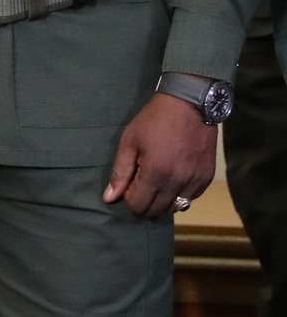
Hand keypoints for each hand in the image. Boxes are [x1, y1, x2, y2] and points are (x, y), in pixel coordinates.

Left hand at [104, 91, 214, 217]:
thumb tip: (109, 198)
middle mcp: (178, 182)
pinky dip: (179, 195)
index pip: (139, 205)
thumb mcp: (129, 141)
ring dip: (162, 201)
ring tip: (156, 183)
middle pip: (157, 210)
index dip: (129, 199)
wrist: (189, 106)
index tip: (128, 186)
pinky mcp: (207, 178)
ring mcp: (195, 181)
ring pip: (175, 207)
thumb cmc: (154, 121)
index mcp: (156, 173)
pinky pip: (191, 198)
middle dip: (144, 203)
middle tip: (140, 186)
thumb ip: (120, 172)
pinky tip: (172, 180)